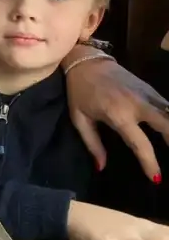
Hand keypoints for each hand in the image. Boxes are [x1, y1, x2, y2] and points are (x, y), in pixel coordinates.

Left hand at [65, 53, 168, 180]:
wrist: (86, 61)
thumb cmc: (79, 92)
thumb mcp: (79, 119)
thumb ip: (92, 144)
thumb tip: (101, 167)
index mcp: (118, 114)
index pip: (140, 143)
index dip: (149, 162)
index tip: (156, 178)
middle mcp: (138, 104)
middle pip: (167, 125)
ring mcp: (147, 94)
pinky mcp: (150, 88)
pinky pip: (167, 106)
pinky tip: (168, 128)